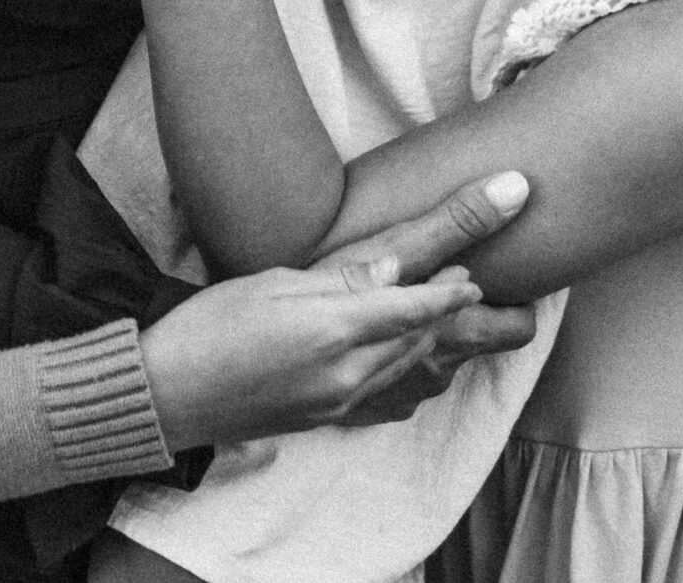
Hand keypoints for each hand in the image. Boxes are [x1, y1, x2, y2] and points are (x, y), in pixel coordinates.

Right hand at [136, 171, 530, 448]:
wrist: (172, 392)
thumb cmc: (214, 325)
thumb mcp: (277, 283)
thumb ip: (344, 277)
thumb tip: (400, 266)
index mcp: (335, 329)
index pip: (415, 305)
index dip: (456, 286)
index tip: (485, 268)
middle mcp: (350, 372)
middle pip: (430, 343)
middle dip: (472, 318)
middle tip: (511, 297)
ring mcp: (343, 401)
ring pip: (418, 372)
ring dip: (450, 344)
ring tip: (479, 316)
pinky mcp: (333, 416)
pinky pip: (393, 397)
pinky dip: (418, 374)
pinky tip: (424, 360)